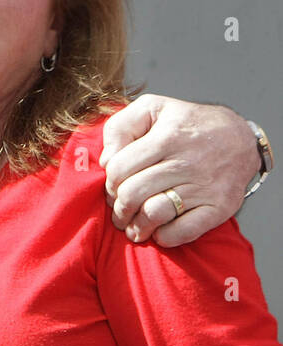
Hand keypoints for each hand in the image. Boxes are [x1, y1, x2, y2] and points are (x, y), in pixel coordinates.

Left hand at [99, 94, 256, 246]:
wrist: (239, 137)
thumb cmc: (185, 124)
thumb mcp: (151, 108)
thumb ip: (120, 127)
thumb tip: (106, 161)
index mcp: (165, 138)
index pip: (118, 168)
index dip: (108, 183)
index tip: (112, 187)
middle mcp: (185, 163)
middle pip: (132, 193)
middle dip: (118, 207)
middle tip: (118, 210)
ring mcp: (204, 187)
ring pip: (154, 214)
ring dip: (136, 226)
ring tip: (132, 226)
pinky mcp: (220, 207)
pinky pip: (185, 231)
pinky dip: (165, 237)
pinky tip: (159, 232)